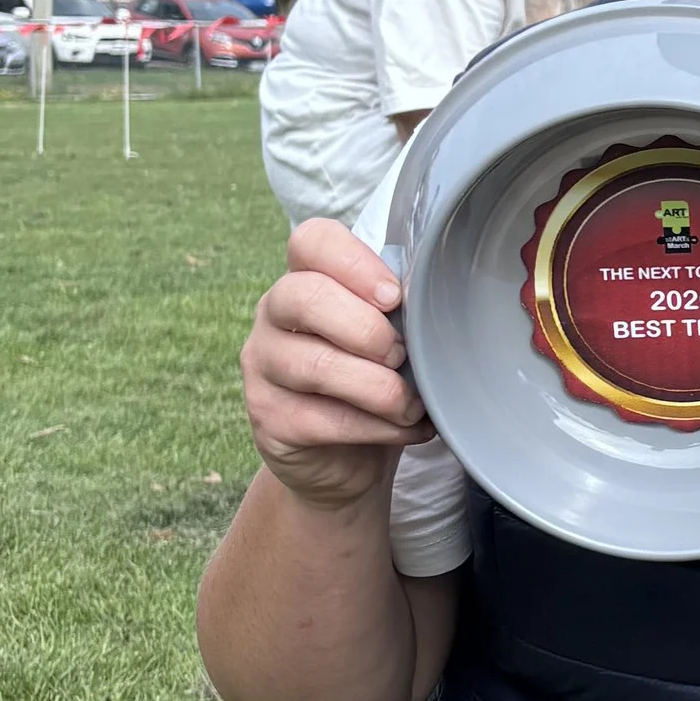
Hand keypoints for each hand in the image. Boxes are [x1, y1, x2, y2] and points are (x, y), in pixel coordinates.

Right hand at [238, 217, 431, 510]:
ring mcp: (263, 367)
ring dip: (380, 387)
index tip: (396, 297)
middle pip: (305, 296)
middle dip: (368, 329)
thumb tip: (436, 302)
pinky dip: (378, 426)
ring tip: (413, 403)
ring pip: (315, 365)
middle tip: (403, 355)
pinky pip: (324, 419)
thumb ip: (398, 310)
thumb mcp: (389, 335)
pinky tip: (406, 428)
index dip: (356, 263)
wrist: (347, 459)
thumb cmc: (376, 377)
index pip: (312, 241)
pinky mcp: (269, 419)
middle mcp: (273, 315)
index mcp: (306, 278)